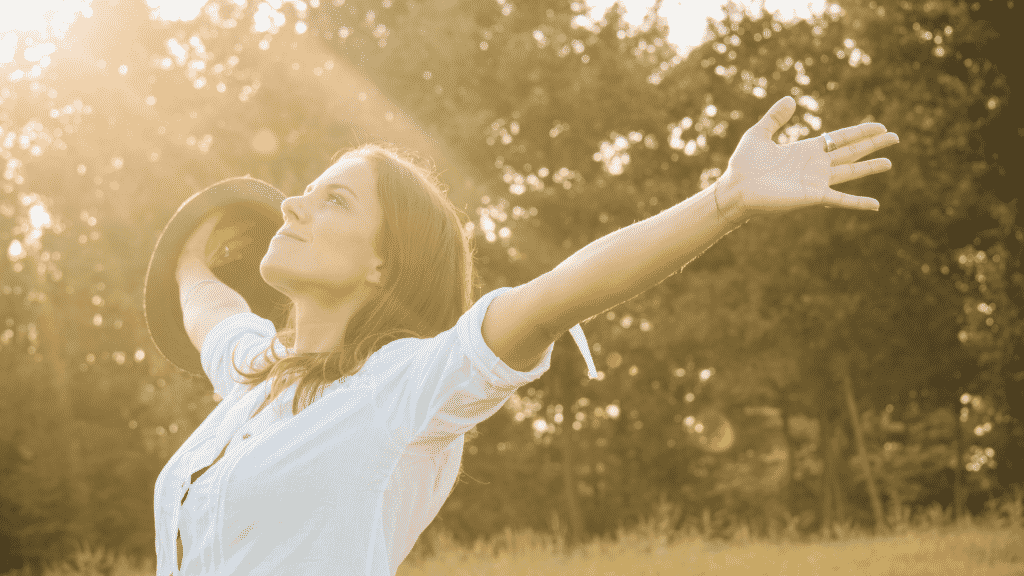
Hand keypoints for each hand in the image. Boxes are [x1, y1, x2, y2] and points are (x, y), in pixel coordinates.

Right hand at [175, 209, 255, 280]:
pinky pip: (223, 262)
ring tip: (242, 253)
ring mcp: (217, 257)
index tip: (253, 223)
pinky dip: (229, 260)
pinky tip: (231, 261)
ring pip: (230, 253)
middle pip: (235, 243)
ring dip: (236, 251)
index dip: (244, 225)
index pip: (235, 230)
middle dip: (242, 240)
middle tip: (251, 239)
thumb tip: (222, 208)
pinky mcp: (211, 265)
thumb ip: (212, 218)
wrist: (191, 267)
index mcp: (220, 237)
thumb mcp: (202, 229)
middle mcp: (221, 247)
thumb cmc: (195, 247)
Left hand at [714, 96, 898, 220]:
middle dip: (872, 145)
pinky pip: (840, 199)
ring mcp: (816, 181)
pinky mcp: (813, 196)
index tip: (879, 126)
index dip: (860, 131)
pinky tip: (875, 205)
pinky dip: (858, 202)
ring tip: (889, 163)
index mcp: (805, 150)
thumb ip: (775, 117)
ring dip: (870, 167)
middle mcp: (815, 165)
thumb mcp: (758, 134)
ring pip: (850, 172)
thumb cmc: (743, 165)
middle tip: (895, 138)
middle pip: (851, 152)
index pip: (839, 138)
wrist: (736, 189)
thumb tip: (791, 99)